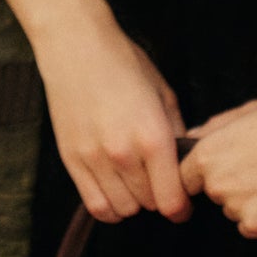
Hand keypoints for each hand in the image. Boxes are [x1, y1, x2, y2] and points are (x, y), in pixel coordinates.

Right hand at [33, 9, 192, 224]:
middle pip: (149, 205)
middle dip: (160, 199)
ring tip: (137, 183)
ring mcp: (94, 159)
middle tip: (160, 183)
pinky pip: (95, 205)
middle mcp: (124, 154)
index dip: (182, 209)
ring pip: (123, 209)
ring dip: (135, 203)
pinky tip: (117, 191)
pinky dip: (110, 207)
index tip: (184, 205)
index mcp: (154, 137)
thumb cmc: (125, 64)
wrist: (76, 47)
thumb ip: (176, 134)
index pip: (171, 200)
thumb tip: (184, 164)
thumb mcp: (164, 95)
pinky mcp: (72, 160)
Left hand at [179, 93, 256, 237]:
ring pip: (233, 211)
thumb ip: (214, 128)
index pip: (185, 177)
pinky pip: (250, 227)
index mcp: (207, 153)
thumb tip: (192, 137)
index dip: (204, 174)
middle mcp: (216, 182)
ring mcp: (237, 206)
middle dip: (230, 184)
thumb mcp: (249, 111)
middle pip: (212, 194)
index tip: (227, 169)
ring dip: (249, 201)